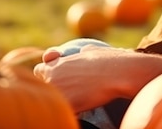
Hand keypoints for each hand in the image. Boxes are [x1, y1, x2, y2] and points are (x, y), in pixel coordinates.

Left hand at [33, 46, 161, 112]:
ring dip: (59, 100)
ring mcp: (59, 89)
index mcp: (58, 62)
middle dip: (50, 88)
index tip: (59, 80)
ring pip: (50, 99)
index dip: (48, 76)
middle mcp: (54, 74)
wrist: (121, 72)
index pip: (39, 70)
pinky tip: (79, 110)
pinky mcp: (68, 103)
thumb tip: (83, 51)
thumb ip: (83, 53)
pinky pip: (62, 111)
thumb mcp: (94, 50)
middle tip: (66, 92)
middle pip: (40, 84)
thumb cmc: (112, 60)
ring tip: (75, 102)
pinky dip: (69, 111)